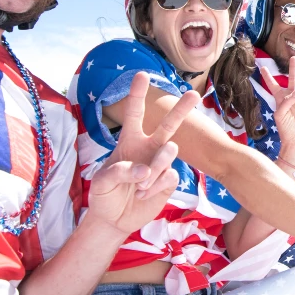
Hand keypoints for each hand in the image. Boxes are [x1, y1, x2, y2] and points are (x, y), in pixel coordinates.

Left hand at [86, 73, 196, 234]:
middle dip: (181, 110)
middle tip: (193, 94)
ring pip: (168, 154)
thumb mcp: (101, 182)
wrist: (115, 219)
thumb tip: (145, 170)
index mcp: (129, 141)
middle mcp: (148, 148)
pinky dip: (155, 186)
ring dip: (154, 168)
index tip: (141, 75)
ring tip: (139, 185)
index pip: (134, 113)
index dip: (137, 94)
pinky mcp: (169, 180)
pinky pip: (170, 176)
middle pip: (168, 125)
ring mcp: (160, 163)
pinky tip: (143, 194)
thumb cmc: (104, 195)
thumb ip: (119, 171)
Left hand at [258, 56, 294, 161]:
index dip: (268, 77)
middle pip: (290, 79)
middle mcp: (291, 97)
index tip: (262, 67)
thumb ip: (286, 101)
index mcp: (280, 99)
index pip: (273, 85)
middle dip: (292, 68)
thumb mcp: (280, 115)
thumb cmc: (285, 129)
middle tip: (294, 57)